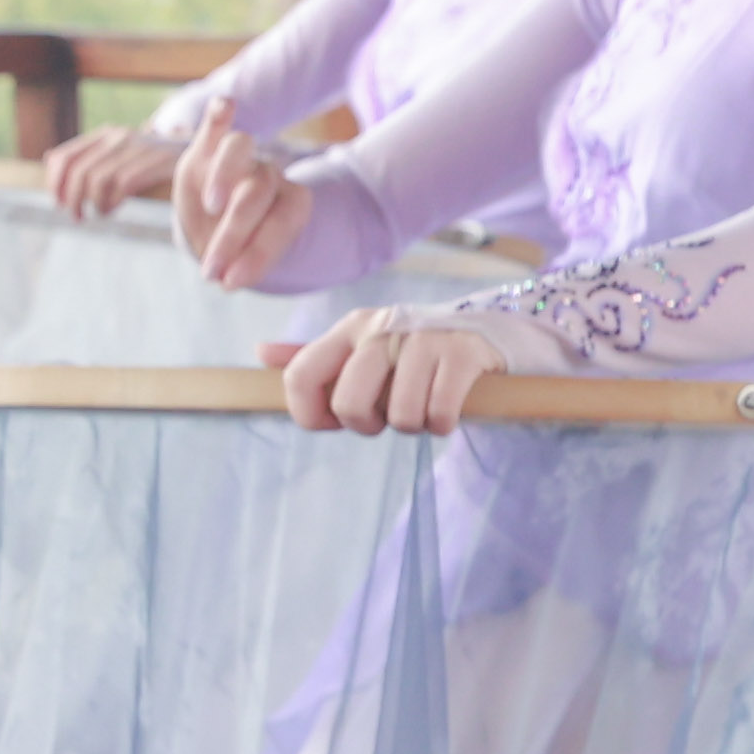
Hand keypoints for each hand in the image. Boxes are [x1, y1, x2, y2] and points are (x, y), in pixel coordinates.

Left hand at [42, 126, 178, 219]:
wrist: (204, 154)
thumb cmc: (155, 161)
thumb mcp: (121, 151)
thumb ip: (90, 154)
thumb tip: (50, 158)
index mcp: (106, 134)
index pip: (65, 156)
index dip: (54, 181)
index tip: (58, 202)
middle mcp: (119, 137)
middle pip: (79, 171)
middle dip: (72, 198)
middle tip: (76, 215)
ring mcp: (138, 148)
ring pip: (98, 180)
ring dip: (93, 204)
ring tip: (97, 214)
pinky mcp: (156, 163)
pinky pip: (122, 185)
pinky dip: (112, 202)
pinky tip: (113, 209)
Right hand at [175, 111, 316, 289]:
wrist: (217, 226)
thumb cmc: (238, 245)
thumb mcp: (244, 259)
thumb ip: (242, 260)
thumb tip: (227, 282)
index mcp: (289, 203)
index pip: (283, 221)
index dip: (260, 253)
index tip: (233, 284)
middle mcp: (268, 175)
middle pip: (257, 191)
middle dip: (233, 234)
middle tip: (210, 271)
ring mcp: (239, 159)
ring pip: (239, 150)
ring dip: (225, 176)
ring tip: (211, 207)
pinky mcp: (206, 148)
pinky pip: (216, 123)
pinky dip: (220, 115)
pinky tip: (225, 107)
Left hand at [270, 309, 509, 435]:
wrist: (492, 330)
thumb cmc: (417, 350)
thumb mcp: (365, 346)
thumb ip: (316, 355)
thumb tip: (261, 354)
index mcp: (352, 327)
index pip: (301, 376)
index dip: (310, 414)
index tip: (333, 423)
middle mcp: (382, 328)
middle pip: (349, 404)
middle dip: (367, 425)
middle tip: (387, 418)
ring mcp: (424, 339)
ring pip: (399, 415)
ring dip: (414, 425)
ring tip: (424, 408)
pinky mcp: (462, 354)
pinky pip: (438, 413)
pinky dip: (443, 424)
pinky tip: (448, 411)